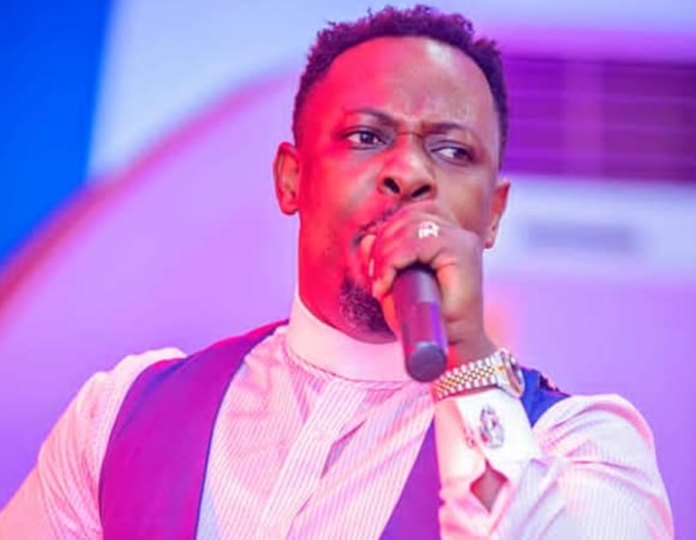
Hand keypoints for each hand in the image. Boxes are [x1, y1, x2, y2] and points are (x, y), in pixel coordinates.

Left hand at [361, 201, 496, 366]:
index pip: (411, 213)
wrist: (452, 348)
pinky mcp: (461, 252)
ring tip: (383, 283)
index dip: (387, 234)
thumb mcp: (396, 285)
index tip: (377, 269)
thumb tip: (368, 238)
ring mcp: (462, 241)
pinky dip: (394, 261)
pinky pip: (417, 242)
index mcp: (447, 236)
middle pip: (408, 215)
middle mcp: (458, 234)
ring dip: (386, 255)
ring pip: (410, 226)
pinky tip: (387, 284)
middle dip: (383, 245)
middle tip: (377, 278)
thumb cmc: (427, 321)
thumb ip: (382, 260)